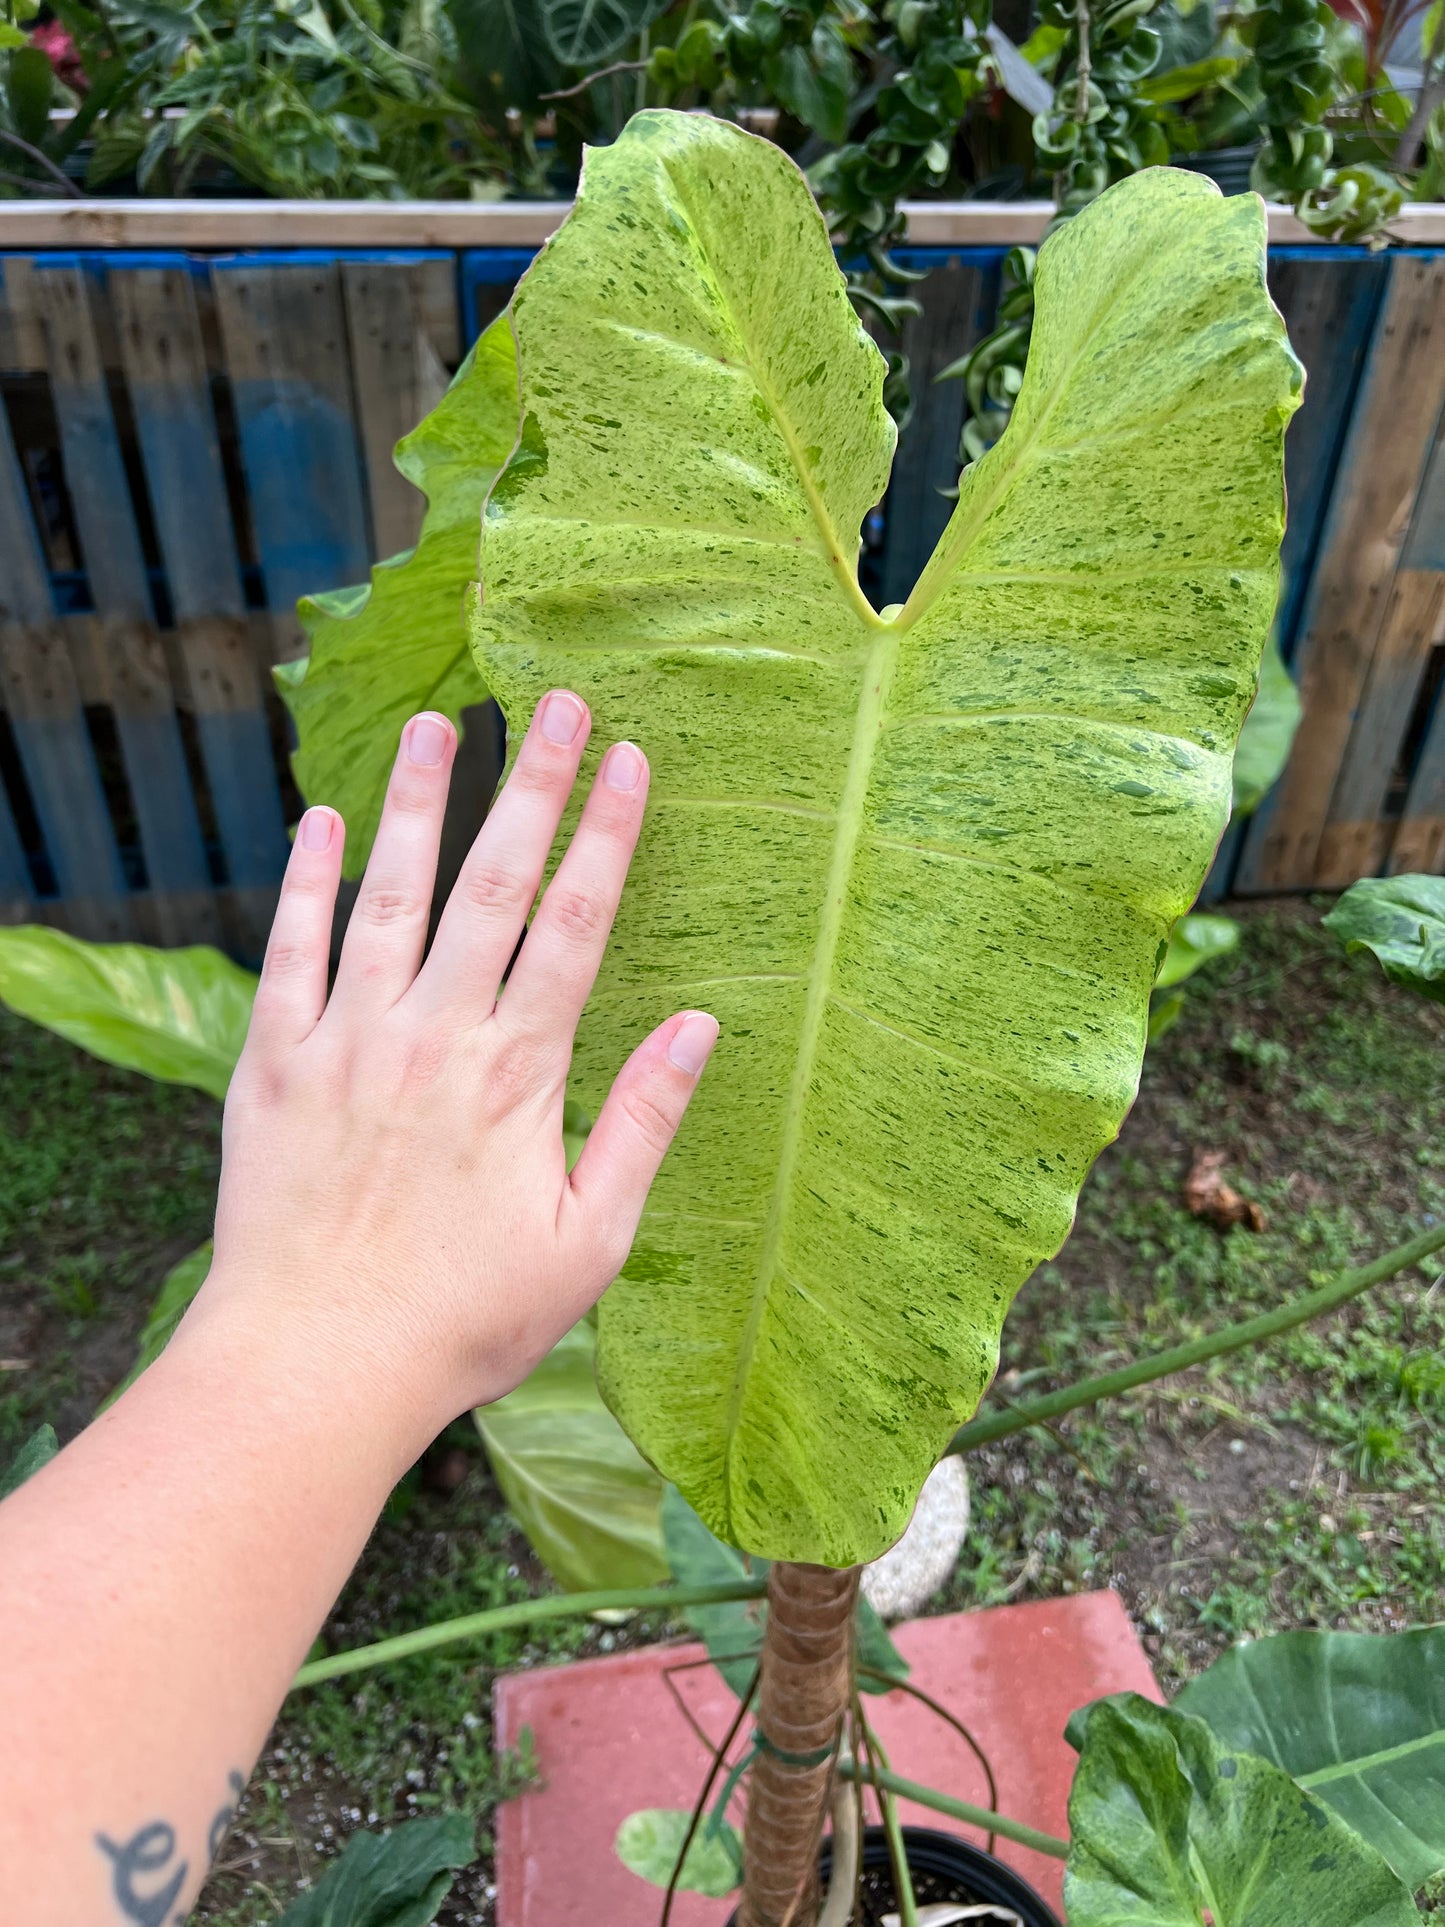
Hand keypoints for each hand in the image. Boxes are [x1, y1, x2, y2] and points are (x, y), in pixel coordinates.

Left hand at [194, 693, 716, 1466]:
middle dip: (532, 785)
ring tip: (439, 721)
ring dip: (416, 801)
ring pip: (389, 894)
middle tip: (557, 703)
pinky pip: (290, 951)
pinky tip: (319, 818)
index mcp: (518, 1071)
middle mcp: (434, 1034)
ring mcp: (348, 1039)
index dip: (608, 834)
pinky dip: (305, 881)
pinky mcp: (273, 1062)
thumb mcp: (588, 1240)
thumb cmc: (466, 1318)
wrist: (318, 1365)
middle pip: (493, 883)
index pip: (576, 924)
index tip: (630, 759)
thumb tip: (702, 1029)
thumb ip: (642, 1124)